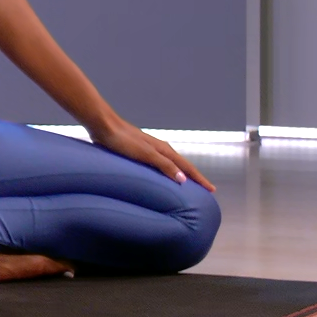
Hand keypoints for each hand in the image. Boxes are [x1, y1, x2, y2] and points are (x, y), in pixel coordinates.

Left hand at [89, 116, 215, 191]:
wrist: (104, 126)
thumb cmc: (123, 141)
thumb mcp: (145, 155)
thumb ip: (164, 165)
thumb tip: (183, 179)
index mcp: (164, 150)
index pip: (187, 167)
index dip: (199, 178)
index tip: (212, 190)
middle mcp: (160, 148)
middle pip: (182, 164)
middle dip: (194, 176)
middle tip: (205, 189)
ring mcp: (149, 149)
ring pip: (171, 163)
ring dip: (181, 173)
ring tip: (187, 184)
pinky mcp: (138, 151)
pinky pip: (159, 164)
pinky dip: (166, 171)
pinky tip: (161, 176)